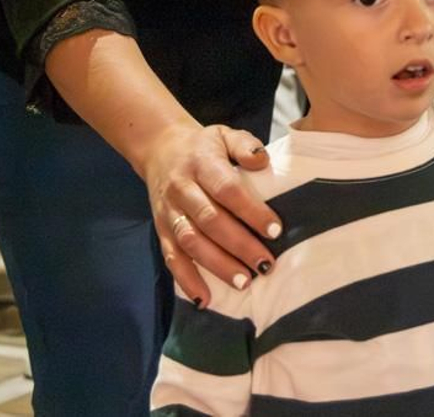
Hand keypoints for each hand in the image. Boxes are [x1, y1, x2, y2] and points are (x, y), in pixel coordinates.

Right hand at [142, 122, 280, 307]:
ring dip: (217, 265)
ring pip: (191, 242)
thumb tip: (262, 161)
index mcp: (201, 163)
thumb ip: (245, 145)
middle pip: (210, 220)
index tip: (275, 230)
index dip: (250, 211)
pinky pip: (171, 258)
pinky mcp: (161, 230)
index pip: (226, 189)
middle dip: (239, 245)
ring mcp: (169, 212)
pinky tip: (205, 299)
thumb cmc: (203, 146)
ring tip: (244, 282)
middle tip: (266, 263)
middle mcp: (182, 189)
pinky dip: (186, 280)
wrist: (159, 149)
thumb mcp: (224, 134)